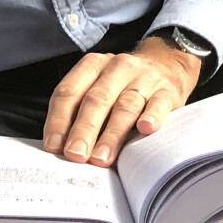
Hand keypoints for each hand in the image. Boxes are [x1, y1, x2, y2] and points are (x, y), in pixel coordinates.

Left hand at [43, 35, 203, 166]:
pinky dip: (152, 116)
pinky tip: (145, 129)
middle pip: (97, 99)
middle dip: (84, 130)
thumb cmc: (123, 85)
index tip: (54, 147)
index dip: (59, 120)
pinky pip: (159, 104)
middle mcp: (118, 68)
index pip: (69, 92)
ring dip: (112, 134)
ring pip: (125, 106)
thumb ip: (79, 111)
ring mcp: (145, 78)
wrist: (167, 63)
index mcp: (93, 66)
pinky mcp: (168, 91)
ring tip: (101, 158)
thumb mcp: (98, 86)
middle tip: (75, 155)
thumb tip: (60, 149)